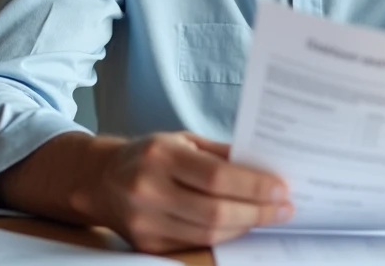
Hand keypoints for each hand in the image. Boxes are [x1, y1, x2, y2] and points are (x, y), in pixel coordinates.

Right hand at [95, 131, 292, 252]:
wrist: (100, 179)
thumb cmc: (149, 154)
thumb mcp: (182, 140)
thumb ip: (221, 153)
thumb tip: (265, 166)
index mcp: (160, 155)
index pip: (217, 177)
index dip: (253, 186)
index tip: (281, 188)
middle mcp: (148, 189)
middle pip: (215, 211)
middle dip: (257, 211)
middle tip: (284, 208)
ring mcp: (145, 221)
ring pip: (207, 233)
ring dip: (244, 226)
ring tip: (268, 216)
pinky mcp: (145, 244)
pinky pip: (194, 243)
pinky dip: (223, 236)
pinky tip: (240, 225)